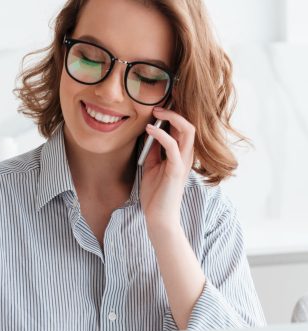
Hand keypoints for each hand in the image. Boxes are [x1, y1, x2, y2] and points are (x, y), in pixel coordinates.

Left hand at [139, 106, 194, 234]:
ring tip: (155, 112)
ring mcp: (183, 163)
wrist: (159, 217)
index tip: (158, 104)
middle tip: (157, 105)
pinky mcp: (176, 170)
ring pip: (187, 131)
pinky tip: (150, 130)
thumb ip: (153, 151)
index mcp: (181, 154)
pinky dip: (161, 134)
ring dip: (172, 117)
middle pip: (189, 124)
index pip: (183, 128)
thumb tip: (149, 133)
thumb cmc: (156, 195)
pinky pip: (173, 146)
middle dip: (175, 110)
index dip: (174, 113)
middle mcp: (186, 156)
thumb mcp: (152, 167)